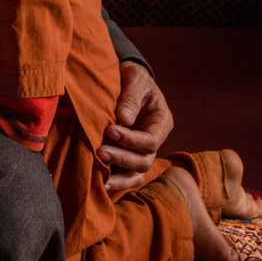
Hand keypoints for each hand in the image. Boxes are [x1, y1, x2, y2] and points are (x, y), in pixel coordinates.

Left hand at [101, 61, 173, 192]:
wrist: (124, 80)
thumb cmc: (132, 77)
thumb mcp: (135, 78)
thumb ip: (131, 97)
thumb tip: (124, 119)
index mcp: (161, 122)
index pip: (151, 140)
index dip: (131, 139)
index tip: (110, 130)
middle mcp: (154, 140)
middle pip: (144, 161)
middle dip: (122, 158)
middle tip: (100, 151)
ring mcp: (141, 151)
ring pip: (136, 174)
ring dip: (119, 176)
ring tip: (101, 177)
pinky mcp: (126, 155)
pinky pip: (125, 175)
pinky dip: (115, 180)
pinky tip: (100, 183)